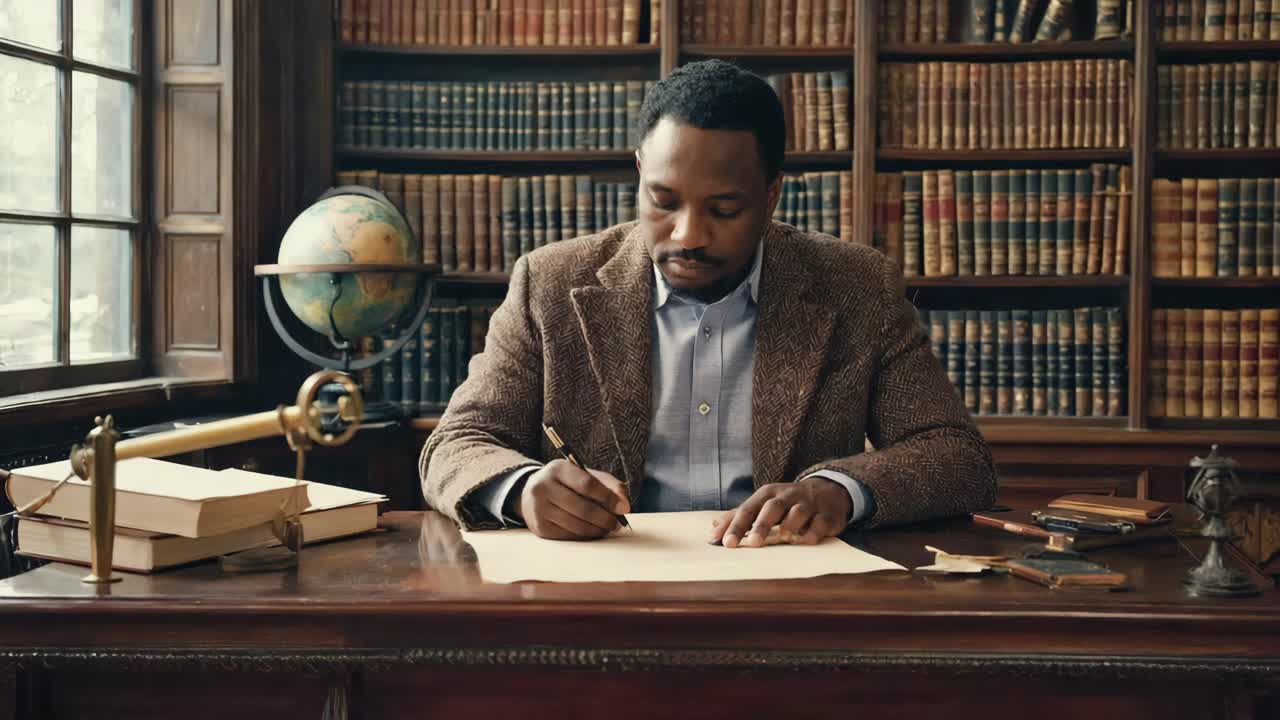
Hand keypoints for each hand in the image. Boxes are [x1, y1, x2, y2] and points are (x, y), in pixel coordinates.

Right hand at [518, 459, 630, 539]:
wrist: (531, 494)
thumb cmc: (566, 484)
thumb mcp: (585, 475)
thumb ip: (609, 485)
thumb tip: (624, 505)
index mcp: (558, 469)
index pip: (587, 484)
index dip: (608, 498)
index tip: (624, 508)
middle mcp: (543, 487)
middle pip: (583, 508)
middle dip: (605, 518)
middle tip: (618, 524)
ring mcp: (539, 509)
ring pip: (576, 525)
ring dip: (597, 530)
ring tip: (608, 528)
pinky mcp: (540, 528)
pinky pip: (569, 535)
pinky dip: (585, 535)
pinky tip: (592, 532)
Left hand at [709, 478, 851, 548]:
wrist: (827, 491)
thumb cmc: (786, 502)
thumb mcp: (762, 503)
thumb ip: (739, 516)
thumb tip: (713, 528)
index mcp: (768, 494)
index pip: (748, 509)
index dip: (736, 526)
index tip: (726, 543)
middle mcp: (787, 496)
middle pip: (772, 508)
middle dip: (761, 525)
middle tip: (752, 543)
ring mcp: (808, 504)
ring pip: (798, 513)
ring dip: (790, 527)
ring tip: (784, 537)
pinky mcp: (826, 515)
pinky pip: (819, 524)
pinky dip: (812, 533)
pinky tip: (806, 540)